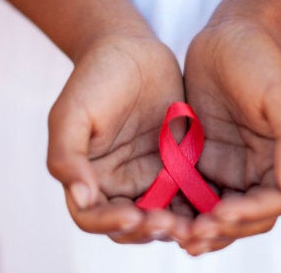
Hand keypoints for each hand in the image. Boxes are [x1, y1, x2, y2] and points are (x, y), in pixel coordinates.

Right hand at [47, 33, 191, 242]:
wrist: (131, 49)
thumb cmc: (94, 78)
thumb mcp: (71, 113)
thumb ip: (67, 156)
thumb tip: (81, 197)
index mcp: (87, 178)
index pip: (94, 217)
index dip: (111, 223)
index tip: (135, 215)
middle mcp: (118, 185)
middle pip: (131, 226)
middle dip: (149, 230)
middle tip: (171, 224)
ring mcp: (150, 178)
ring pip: (164, 217)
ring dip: (178, 226)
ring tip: (195, 222)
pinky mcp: (179, 167)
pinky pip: (190, 195)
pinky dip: (199, 206)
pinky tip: (214, 203)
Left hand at [180, 19, 280, 254]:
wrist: (229, 34)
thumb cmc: (261, 60)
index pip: (272, 202)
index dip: (248, 215)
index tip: (219, 214)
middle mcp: (258, 170)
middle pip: (245, 218)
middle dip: (221, 230)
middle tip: (191, 235)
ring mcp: (229, 167)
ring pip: (217, 213)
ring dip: (200, 229)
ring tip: (174, 235)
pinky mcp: (201, 160)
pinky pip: (192, 194)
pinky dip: (181, 209)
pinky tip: (161, 214)